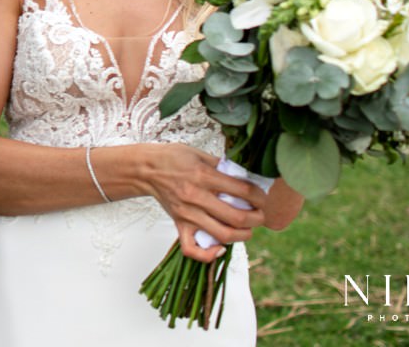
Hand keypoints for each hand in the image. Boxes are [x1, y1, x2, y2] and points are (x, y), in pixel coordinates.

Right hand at [146, 145, 266, 263]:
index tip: (262, 197)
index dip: (259, 196)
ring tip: (248, 229)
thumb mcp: (199, 153)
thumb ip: (222, 166)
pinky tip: (220, 248)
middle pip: (237, 217)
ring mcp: (187, 214)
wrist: (145, 169)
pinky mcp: (179, 225)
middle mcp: (196, 197)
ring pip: (222, 235)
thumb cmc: (172, 158)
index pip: (242, 191)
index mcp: (203, 175)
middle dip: (257, 218)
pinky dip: (208, 254)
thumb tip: (246, 177)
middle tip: (260, 214)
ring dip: (243, 235)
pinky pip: (192, 249)